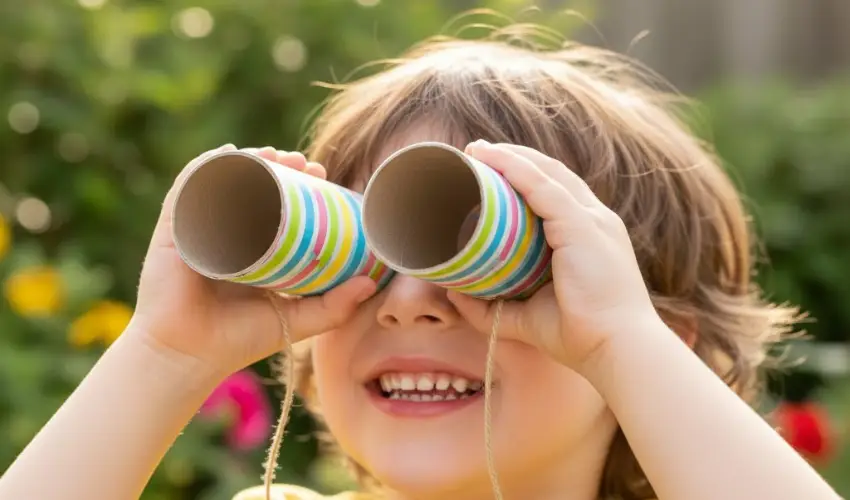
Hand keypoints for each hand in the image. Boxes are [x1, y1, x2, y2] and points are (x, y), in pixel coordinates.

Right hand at [129, 145, 376, 378]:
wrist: (189, 357)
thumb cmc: (238, 341)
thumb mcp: (296, 320)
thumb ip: (334, 306)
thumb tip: (369, 284)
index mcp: (252, 251)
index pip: (277, 207)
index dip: (300, 187)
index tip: (322, 174)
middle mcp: (225, 235)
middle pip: (252, 189)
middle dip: (278, 167)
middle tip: (303, 162)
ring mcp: (198, 231)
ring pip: (223, 184)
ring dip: (248, 161)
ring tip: (273, 153)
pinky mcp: (173, 233)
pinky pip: (187, 192)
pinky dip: (206, 168)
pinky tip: (227, 154)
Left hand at [447, 140, 665, 376]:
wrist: (617, 349)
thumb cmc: (580, 337)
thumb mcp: (527, 318)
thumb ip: (491, 308)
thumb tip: (454, 293)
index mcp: (590, 236)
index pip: (557, 193)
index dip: (525, 176)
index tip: (491, 171)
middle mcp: (595, 220)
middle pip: (552, 175)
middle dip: (515, 159)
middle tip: (478, 153)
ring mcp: (591, 220)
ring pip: (546, 173)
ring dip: (510, 157)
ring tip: (477, 150)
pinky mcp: (582, 226)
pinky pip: (543, 186)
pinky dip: (515, 169)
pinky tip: (492, 159)